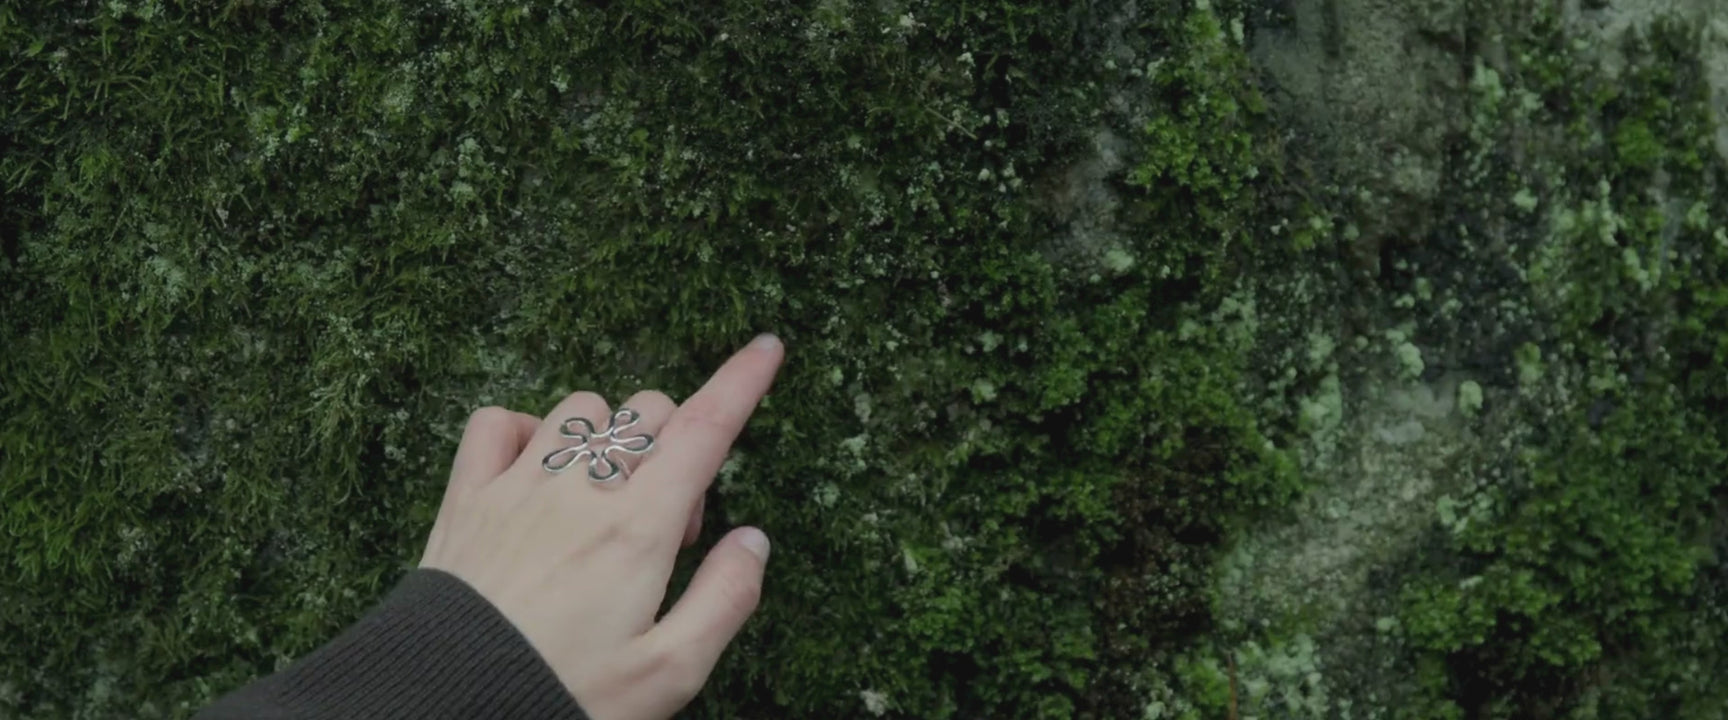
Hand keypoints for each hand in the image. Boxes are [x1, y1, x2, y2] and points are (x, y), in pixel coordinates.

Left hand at [417, 335, 784, 719]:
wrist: (445, 710)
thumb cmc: (563, 695)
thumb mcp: (669, 673)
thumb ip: (724, 600)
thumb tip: (753, 540)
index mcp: (637, 530)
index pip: (706, 429)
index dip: (742, 381)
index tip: (767, 348)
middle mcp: (580, 491)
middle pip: (650, 412)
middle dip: (678, 446)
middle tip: (666, 531)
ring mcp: (517, 486)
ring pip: (583, 408)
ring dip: (609, 437)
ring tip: (604, 505)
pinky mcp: (466, 498)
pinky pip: (497, 422)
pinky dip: (524, 430)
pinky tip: (537, 470)